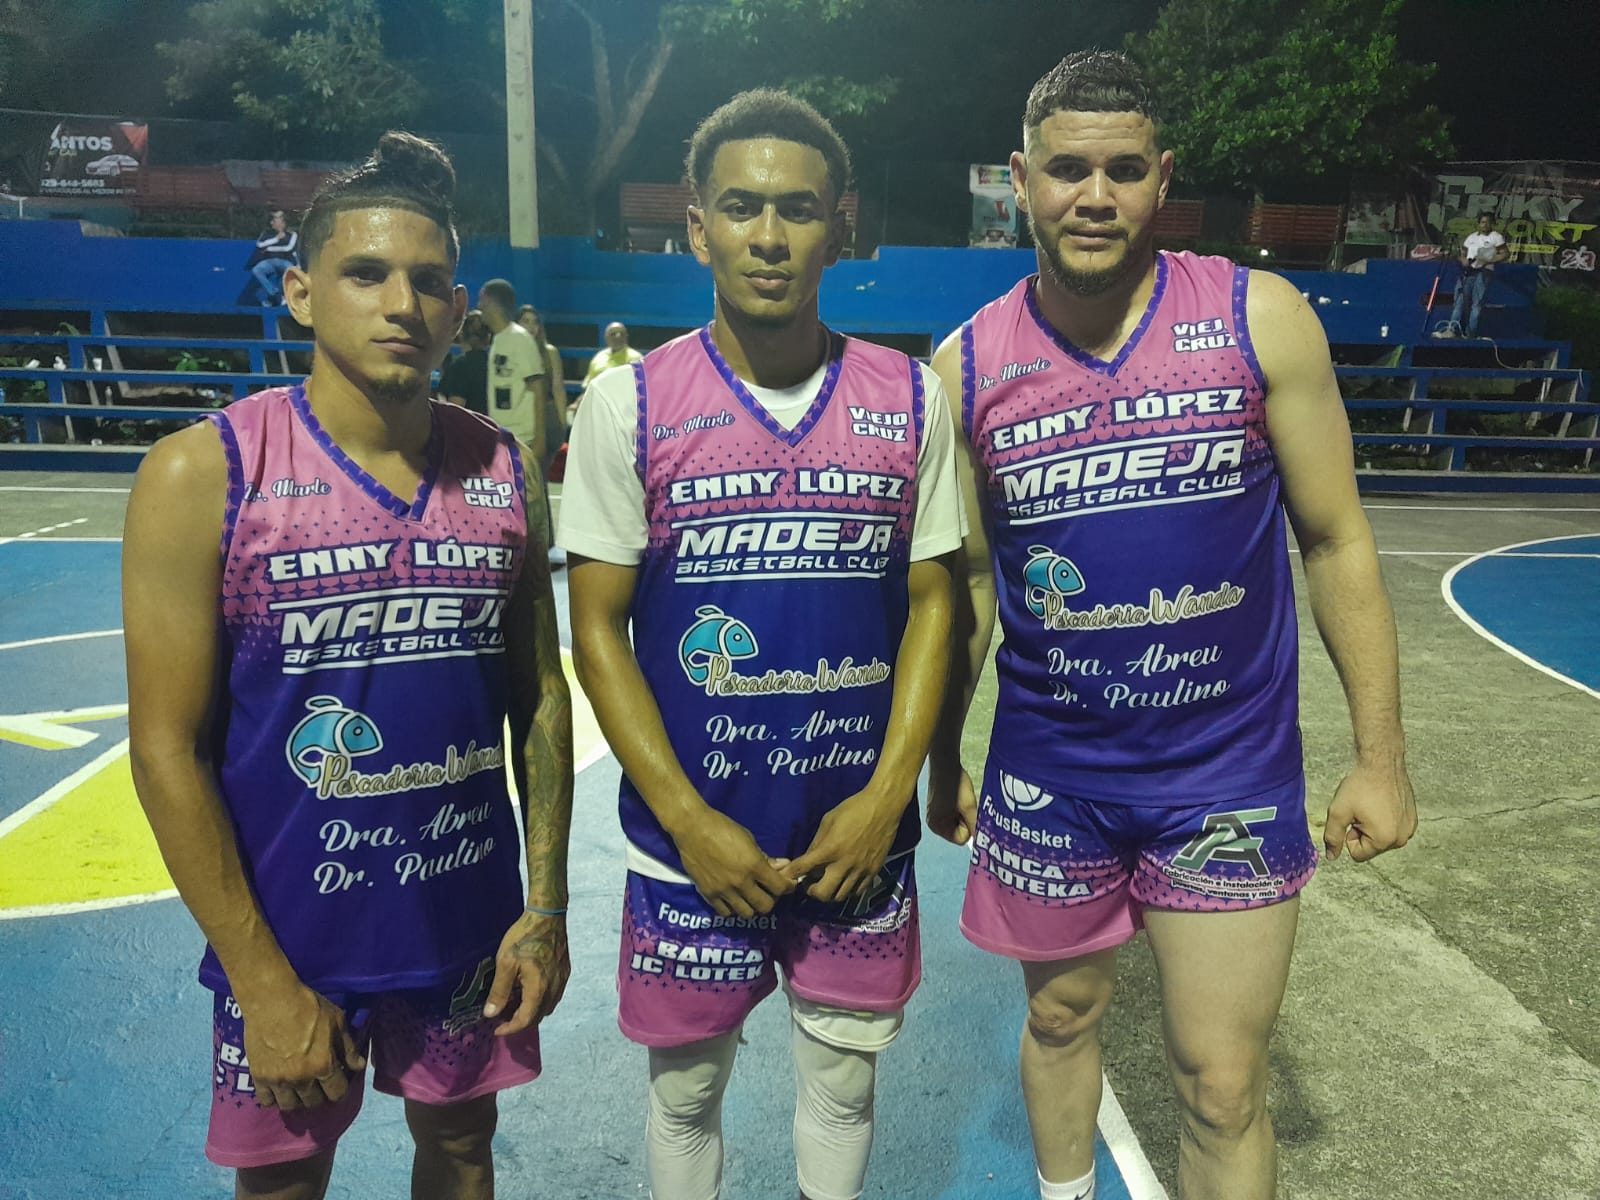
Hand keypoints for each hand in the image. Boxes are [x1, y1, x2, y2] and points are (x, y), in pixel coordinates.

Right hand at [238, 983, 364, 1110]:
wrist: (272, 999)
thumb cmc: (309, 1006)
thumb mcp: (337, 1022)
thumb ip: (347, 1047)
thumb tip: (359, 1066)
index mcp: (323, 1065)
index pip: (337, 1093)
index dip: (340, 1089)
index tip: (337, 1081)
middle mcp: (302, 1079)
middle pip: (313, 1102)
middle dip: (319, 1094)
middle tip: (317, 1083)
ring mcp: (278, 1080)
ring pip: (289, 1106)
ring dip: (297, 1100)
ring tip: (298, 1088)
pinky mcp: (259, 1076)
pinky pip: (265, 1101)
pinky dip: (272, 1098)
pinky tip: (278, 1088)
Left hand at [483, 911, 571, 1035]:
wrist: (548, 915)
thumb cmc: (524, 937)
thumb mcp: (505, 962)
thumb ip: (499, 991)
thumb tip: (491, 1014)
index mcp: (539, 988)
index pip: (526, 1020)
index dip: (510, 1029)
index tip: (497, 1029)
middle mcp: (554, 988)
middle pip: (538, 1016)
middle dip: (520, 1021)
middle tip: (503, 1016)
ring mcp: (562, 980)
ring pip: (548, 1007)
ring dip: (531, 1011)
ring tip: (514, 1004)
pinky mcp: (565, 971)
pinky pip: (554, 995)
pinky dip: (541, 1000)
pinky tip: (529, 990)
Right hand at [674, 809, 794, 917]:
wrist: (692, 828)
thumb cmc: (722, 828)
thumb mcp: (748, 839)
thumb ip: (765, 857)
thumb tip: (783, 866)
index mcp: (754, 865)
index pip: (779, 887)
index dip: (788, 887)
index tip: (788, 884)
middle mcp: (740, 882)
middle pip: (765, 906)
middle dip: (771, 899)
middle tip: (768, 891)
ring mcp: (723, 891)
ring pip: (746, 914)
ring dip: (752, 906)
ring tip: (750, 897)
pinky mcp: (708, 894)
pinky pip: (725, 913)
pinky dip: (732, 909)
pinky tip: (733, 899)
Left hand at [786, 788, 906, 902]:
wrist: (883, 807)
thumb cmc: (853, 809)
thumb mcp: (828, 821)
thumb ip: (817, 843)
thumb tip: (808, 859)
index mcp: (830, 849)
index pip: (803, 868)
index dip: (791, 875)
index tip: (786, 878)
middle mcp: (844, 865)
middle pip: (823, 894)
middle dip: (812, 891)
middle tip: (810, 884)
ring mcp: (860, 871)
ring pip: (840, 897)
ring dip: (829, 893)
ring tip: (827, 884)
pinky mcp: (873, 872)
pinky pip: (857, 892)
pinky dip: (847, 891)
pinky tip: (844, 882)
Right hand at [926, 764, 978, 845]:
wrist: (945, 763)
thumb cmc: (955, 784)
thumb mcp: (969, 807)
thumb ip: (975, 826)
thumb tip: (983, 840)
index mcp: (937, 826)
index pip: (961, 839)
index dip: (968, 826)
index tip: (967, 810)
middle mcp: (934, 824)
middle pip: (959, 832)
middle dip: (966, 820)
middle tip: (965, 804)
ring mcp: (935, 815)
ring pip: (959, 823)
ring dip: (964, 813)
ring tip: (961, 799)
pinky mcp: (938, 807)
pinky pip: (954, 815)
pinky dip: (959, 808)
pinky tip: (958, 796)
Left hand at [1323, 758, 1416, 861]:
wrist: (1381, 763)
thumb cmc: (1359, 786)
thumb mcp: (1338, 812)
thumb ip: (1332, 837)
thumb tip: (1331, 857)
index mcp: (1385, 840)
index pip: (1358, 854)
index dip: (1349, 836)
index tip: (1353, 817)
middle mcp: (1402, 838)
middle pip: (1371, 847)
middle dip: (1362, 832)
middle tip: (1362, 809)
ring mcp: (1410, 828)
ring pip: (1381, 837)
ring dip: (1372, 825)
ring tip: (1371, 804)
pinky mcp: (1413, 818)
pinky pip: (1392, 828)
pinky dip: (1385, 819)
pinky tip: (1382, 802)